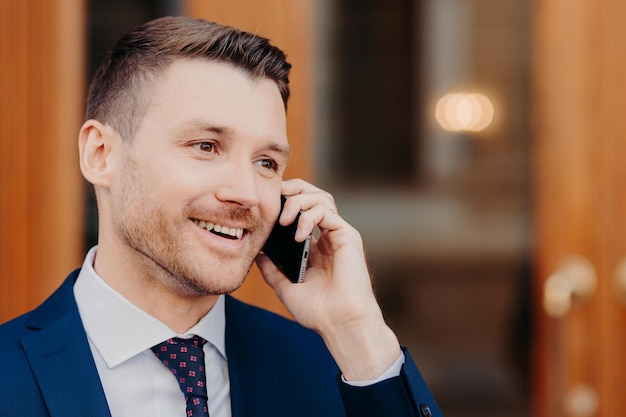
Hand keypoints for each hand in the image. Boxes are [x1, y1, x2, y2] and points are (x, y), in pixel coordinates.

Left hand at [255, 179, 401, 380]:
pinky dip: (309, 217)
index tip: (265, 205)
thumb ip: (272, 269)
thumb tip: (256, 253)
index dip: (285, 201)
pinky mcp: (348, 236)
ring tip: (284, 220)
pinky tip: (298, 234)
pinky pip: (328, 212)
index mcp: (315, 246)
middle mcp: (328, 236)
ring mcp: (338, 235)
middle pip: (313, 195)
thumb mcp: (286, 287)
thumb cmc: (318, 312)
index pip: (301, 210)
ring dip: (299, 202)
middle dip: (293, 190)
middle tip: (275, 196)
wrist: (339, 324)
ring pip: (321, 198)